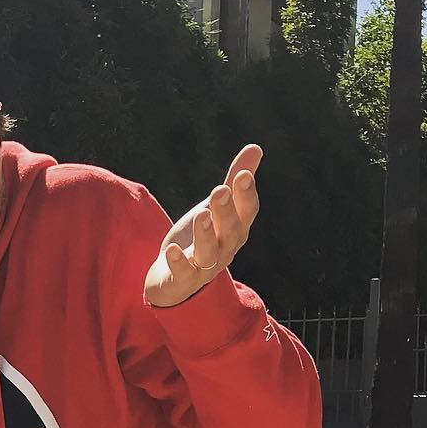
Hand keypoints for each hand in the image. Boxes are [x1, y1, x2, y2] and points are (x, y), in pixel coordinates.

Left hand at [144, 145, 261, 308]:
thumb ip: (233, 182)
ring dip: (205, 234)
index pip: (247, 212)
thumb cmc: (201, 238)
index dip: (246, 195)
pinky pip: (183, 273)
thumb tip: (255, 148)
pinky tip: (171, 250)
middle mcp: (225, 249)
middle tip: (220, 191)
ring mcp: (205, 267)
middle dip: (226, 211)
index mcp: (236, 230)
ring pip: (209, 253)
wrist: (175, 280)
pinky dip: (179, 263)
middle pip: (230, 231)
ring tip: (201, 214)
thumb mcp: (216, 208)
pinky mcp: (183, 280)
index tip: (243, 175)